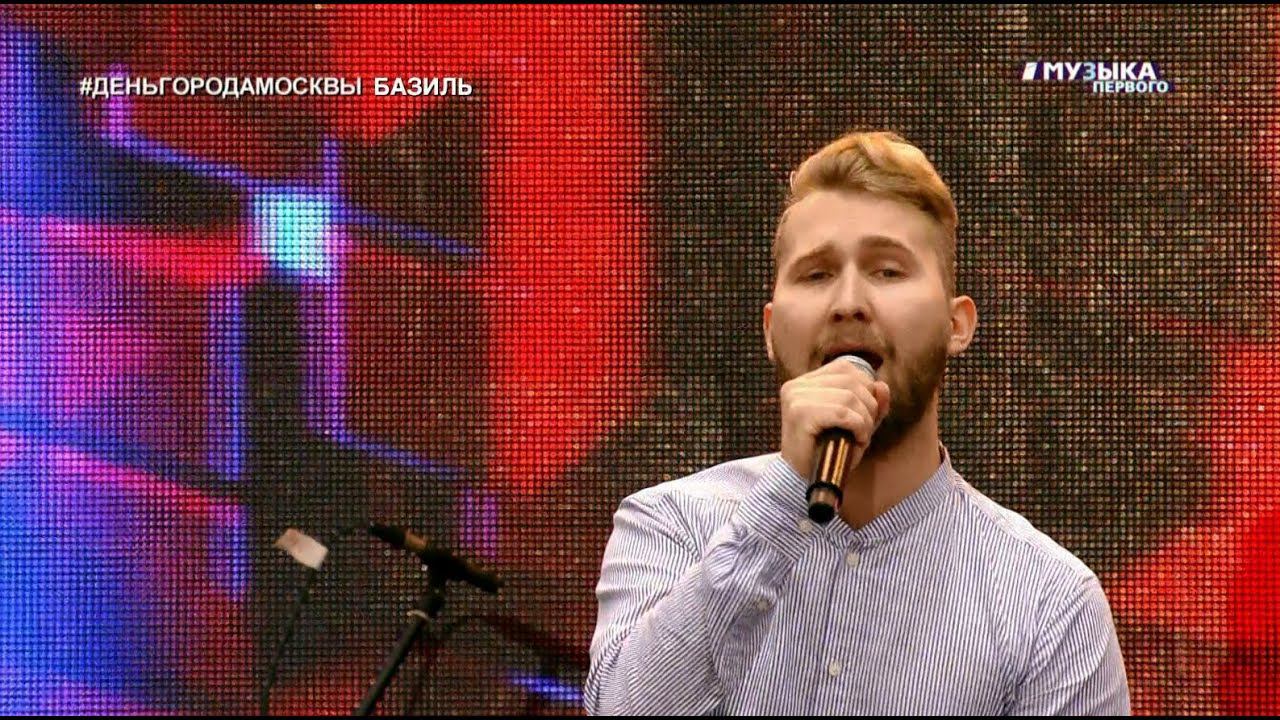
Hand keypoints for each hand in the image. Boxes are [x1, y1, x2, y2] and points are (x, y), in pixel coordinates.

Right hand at [778, 357, 890, 480]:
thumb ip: (871, 405)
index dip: (866, 388)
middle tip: (864, 431)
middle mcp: (796, 385)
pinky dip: (859, 427)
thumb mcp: (855, 425)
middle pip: (851, 380)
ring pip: (850, 396)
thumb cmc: (827, 452)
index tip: (865, 415)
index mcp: (804, 383)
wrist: (801, 481)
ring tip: (859, 438)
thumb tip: (882, 386)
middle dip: (869, 406)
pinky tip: (857, 440)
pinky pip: (843, 412)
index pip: (846, 368)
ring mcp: (796, 398)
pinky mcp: (800, 414)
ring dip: (865, 420)